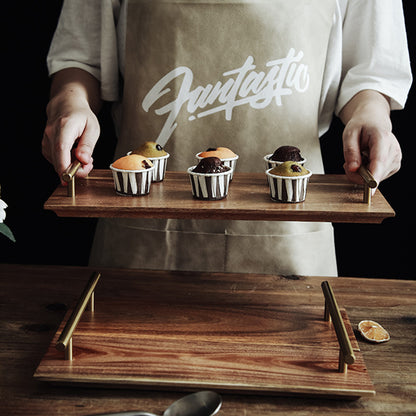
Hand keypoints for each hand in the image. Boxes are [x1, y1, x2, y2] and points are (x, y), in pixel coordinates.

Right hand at [42, 68, 101, 183]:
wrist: (66, 105)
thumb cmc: (81, 115)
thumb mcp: (92, 128)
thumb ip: (88, 145)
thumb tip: (83, 160)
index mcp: (64, 126)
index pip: (61, 150)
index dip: (65, 167)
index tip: (73, 178)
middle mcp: (51, 133)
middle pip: (58, 160)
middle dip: (75, 169)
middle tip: (88, 164)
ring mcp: (46, 139)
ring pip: (57, 162)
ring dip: (71, 165)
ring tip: (82, 155)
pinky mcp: (45, 146)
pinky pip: (55, 160)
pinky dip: (65, 162)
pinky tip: (73, 156)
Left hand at [340, 90, 401, 188]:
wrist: (374, 121)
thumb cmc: (362, 126)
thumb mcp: (349, 134)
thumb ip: (350, 152)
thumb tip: (353, 169)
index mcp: (382, 138)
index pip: (379, 160)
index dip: (374, 176)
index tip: (370, 189)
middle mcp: (393, 150)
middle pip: (375, 173)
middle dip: (357, 173)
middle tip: (349, 162)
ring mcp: (396, 159)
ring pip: (375, 178)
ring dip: (362, 173)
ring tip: (360, 157)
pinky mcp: (394, 166)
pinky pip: (377, 177)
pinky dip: (368, 173)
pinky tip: (367, 161)